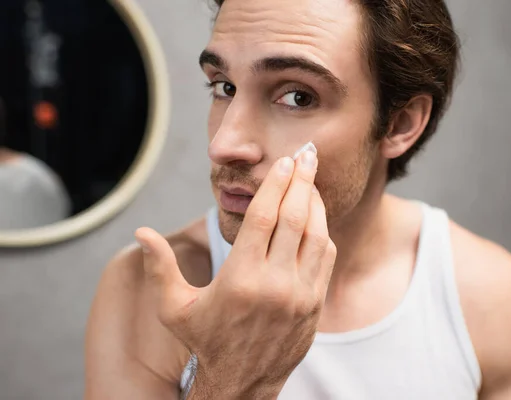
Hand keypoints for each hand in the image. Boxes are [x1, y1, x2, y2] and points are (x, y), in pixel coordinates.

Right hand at [135, 150, 336, 398]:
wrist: (242, 382)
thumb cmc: (205, 339)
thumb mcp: (174, 307)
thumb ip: (160, 267)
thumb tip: (141, 232)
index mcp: (240, 278)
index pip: (265, 217)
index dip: (276, 184)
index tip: (284, 161)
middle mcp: (275, 284)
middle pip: (295, 218)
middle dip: (302, 181)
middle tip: (307, 154)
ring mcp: (300, 295)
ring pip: (316, 235)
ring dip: (316, 202)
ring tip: (311, 179)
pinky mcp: (315, 305)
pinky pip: (325, 258)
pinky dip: (323, 232)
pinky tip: (316, 216)